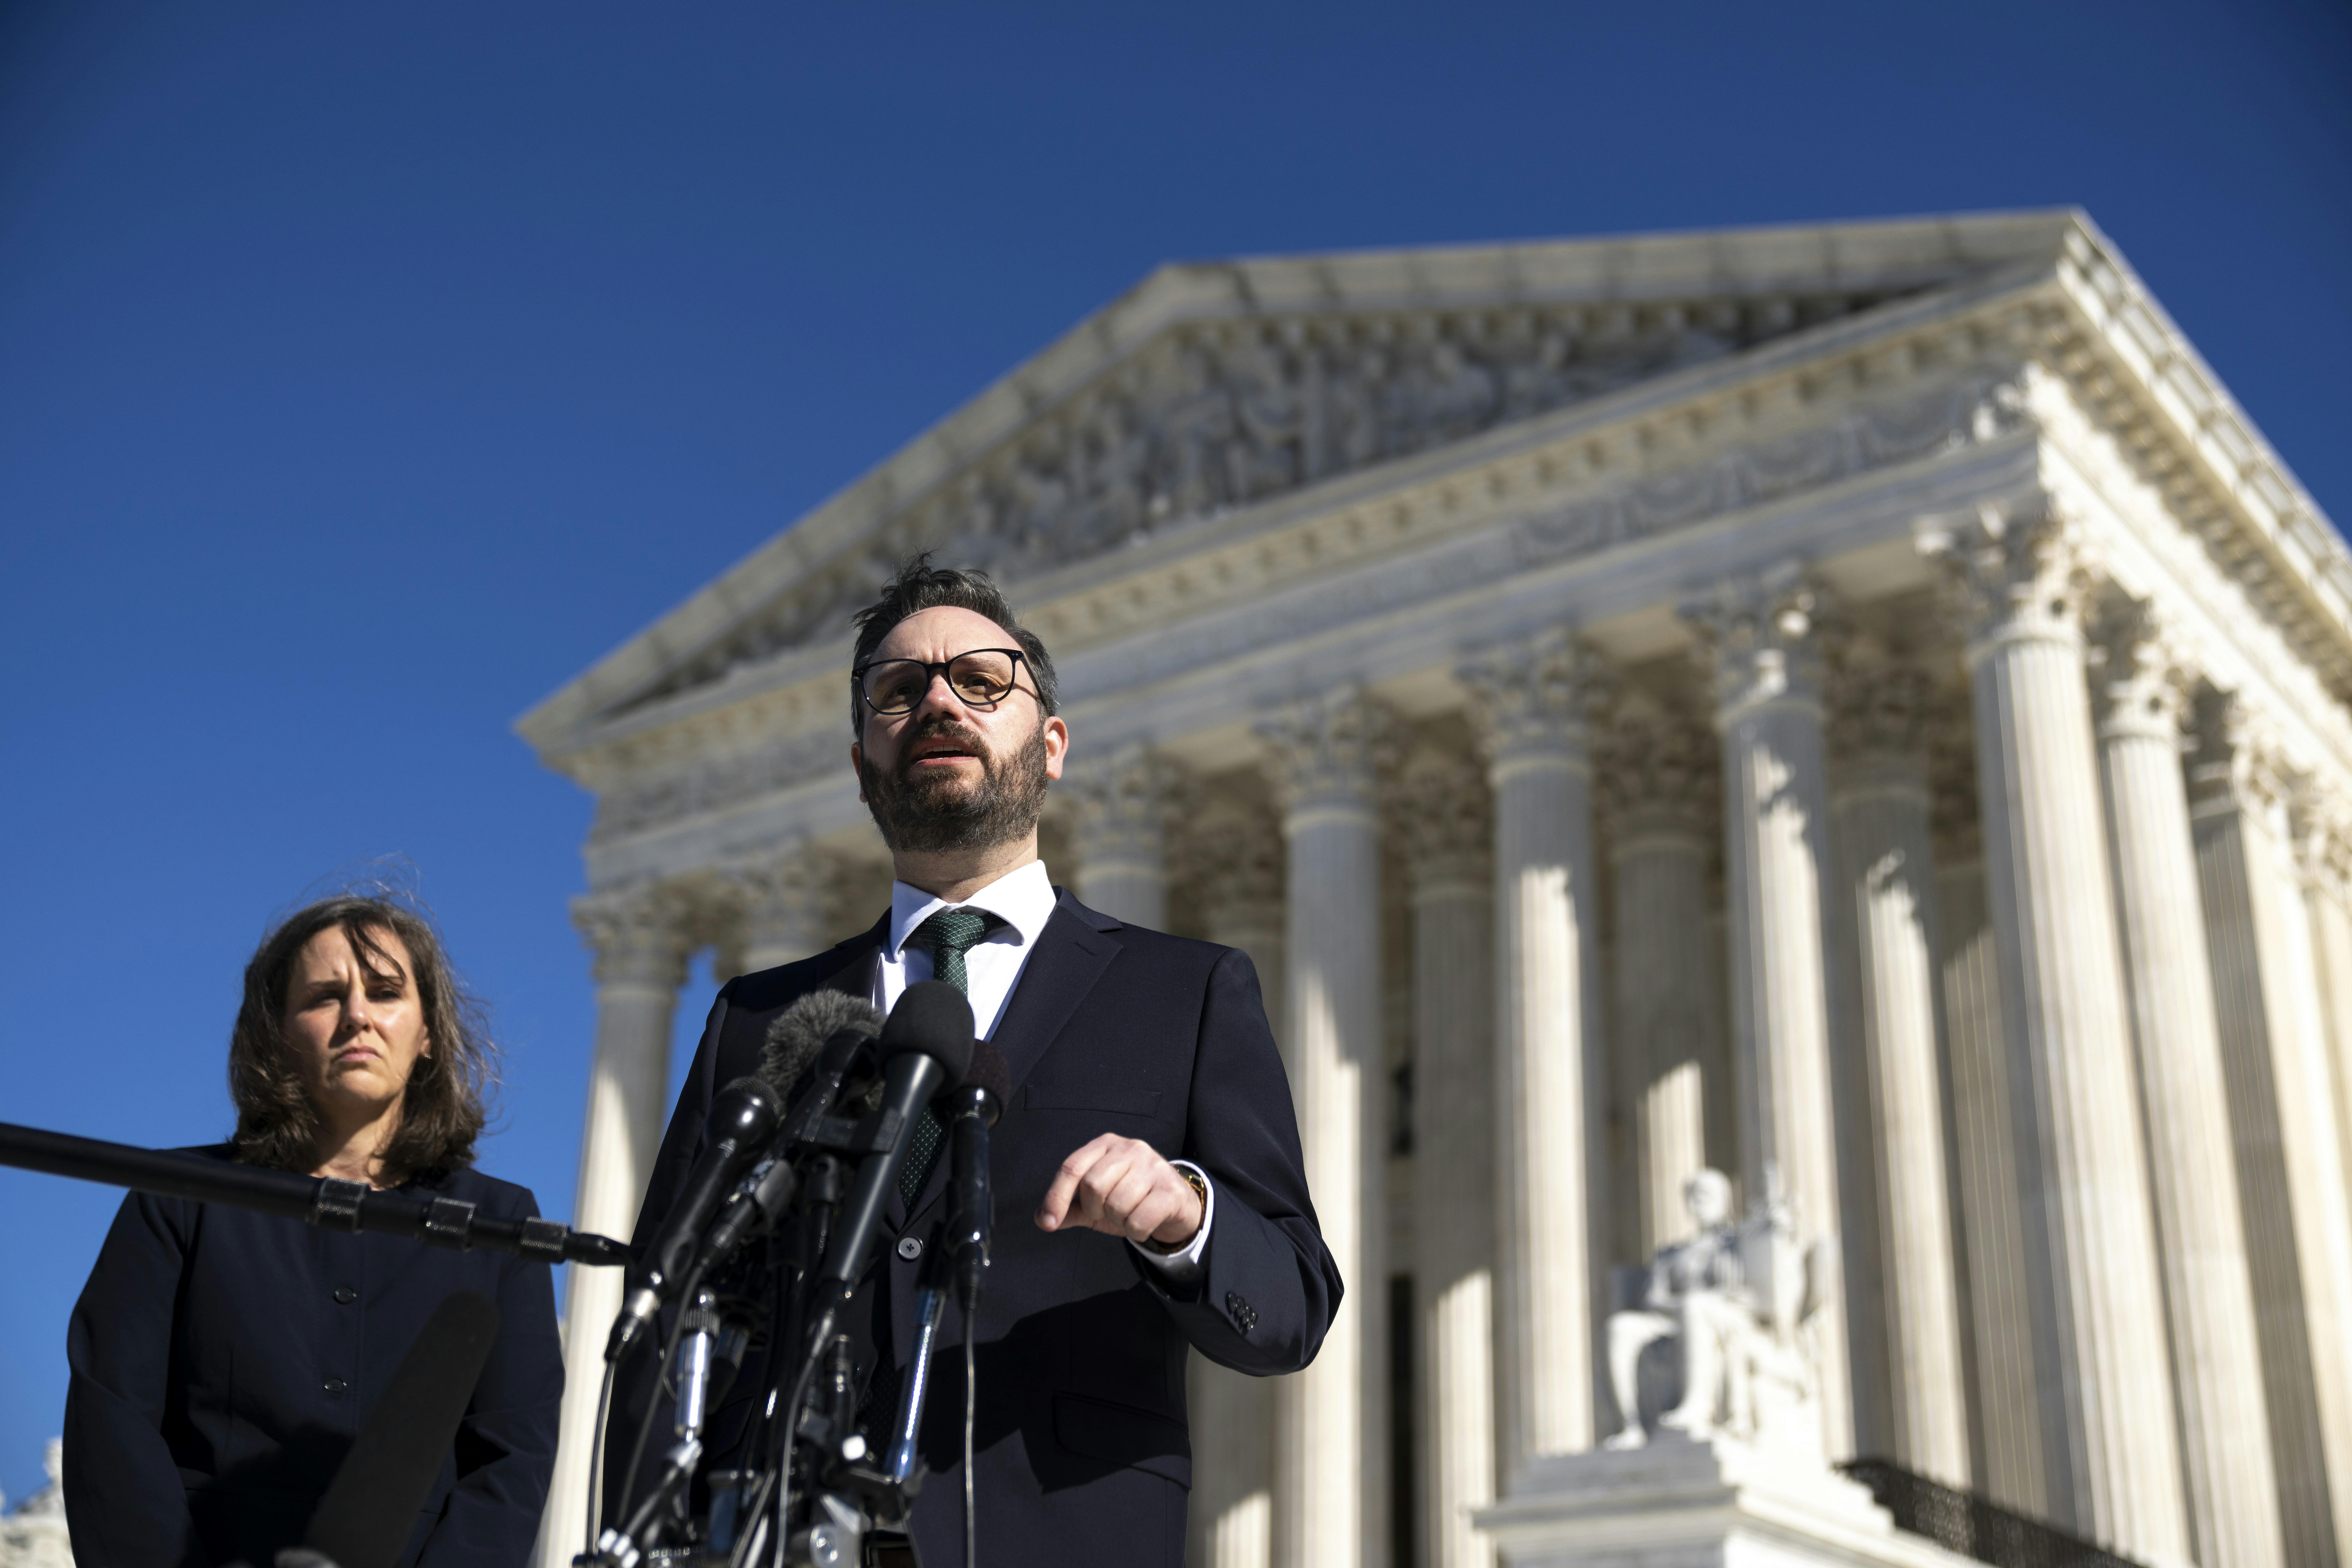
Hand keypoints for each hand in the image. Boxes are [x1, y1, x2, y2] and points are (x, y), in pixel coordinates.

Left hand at [1035, 1134, 1202, 1248]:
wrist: (1176, 1206)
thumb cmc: (1131, 1200)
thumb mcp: (1096, 1204)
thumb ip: (1070, 1208)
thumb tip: (1041, 1219)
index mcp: (1106, 1145)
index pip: (1072, 1167)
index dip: (1056, 1196)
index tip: (1048, 1222)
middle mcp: (1130, 1148)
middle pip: (1093, 1185)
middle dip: (1095, 1209)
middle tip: (1108, 1213)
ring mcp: (1153, 1166)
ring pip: (1117, 1204)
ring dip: (1119, 1221)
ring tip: (1130, 1215)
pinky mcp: (1170, 1189)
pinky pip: (1139, 1219)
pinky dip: (1136, 1231)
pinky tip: (1145, 1222)